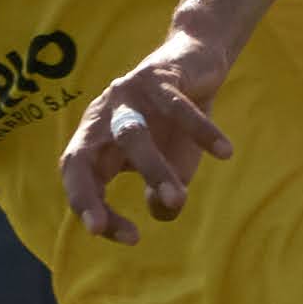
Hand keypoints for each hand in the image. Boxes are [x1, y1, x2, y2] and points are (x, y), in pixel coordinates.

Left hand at [58, 39, 235, 243]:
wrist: (196, 65)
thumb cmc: (174, 126)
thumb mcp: (169, 167)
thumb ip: (161, 196)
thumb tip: (164, 210)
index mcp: (93, 141)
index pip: (79, 181)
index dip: (92, 211)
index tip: (128, 237)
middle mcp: (101, 117)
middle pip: (80, 158)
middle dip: (86, 194)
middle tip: (101, 228)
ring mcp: (126, 94)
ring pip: (132, 135)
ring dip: (154, 169)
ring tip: (178, 198)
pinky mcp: (157, 77)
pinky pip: (178, 106)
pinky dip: (201, 130)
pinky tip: (224, 152)